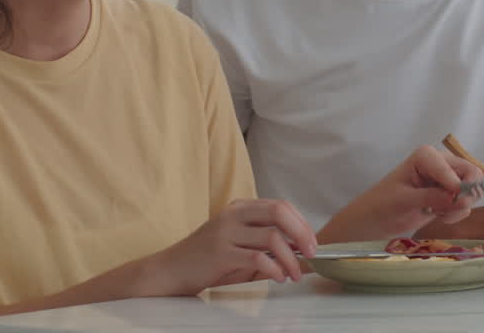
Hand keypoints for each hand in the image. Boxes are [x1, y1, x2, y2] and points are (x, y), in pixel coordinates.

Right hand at [147, 198, 317, 295]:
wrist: (171, 270)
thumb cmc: (207, 259)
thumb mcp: (238, 244)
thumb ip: (265, 243)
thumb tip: (300, 249)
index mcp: (240, 207)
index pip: (280, 206)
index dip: (301, 223)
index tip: (312, 242)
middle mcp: (233, 214)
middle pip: (279, 213)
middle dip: (302, 233)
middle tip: (312, 253)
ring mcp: (225, 232)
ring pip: (272, 237)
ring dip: (290, 258)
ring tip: (294, 273)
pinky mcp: (220, 253)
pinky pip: (257, 258)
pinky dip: (274, 269)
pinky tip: (278, 277)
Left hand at [318, 144, 483, 242]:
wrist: (373, 221)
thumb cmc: (382, 205)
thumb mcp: (405, 200)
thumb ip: (434, 197)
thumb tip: (462, 198)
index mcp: (427, 156)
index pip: (457, 167)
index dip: (459, 185)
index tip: (451, 200)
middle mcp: (439, 164)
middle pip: (471, 174)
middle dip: (464, 194)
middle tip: (448, 208)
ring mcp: (445, 180)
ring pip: (471, 190)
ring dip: (460, 206)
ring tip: (439, 214)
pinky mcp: (446, 196)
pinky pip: (465, 204)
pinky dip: (457, 213)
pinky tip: (439, 217)